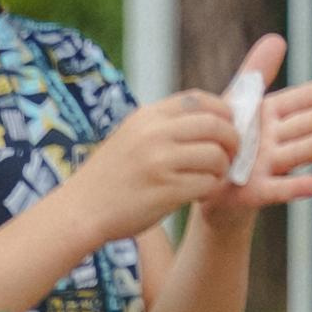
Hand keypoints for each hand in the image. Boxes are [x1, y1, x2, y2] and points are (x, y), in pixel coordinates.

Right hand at [73, 89, 240, 244]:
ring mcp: (160, 162)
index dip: (223, 112)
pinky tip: (200, 193)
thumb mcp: (130, 136)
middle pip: (216, 125)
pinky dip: (211, 189)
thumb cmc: (108, 178)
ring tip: (211, 177)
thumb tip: (208, 116)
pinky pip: (207, 183)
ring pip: (216, 155)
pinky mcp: (166, 190)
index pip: (199, 100)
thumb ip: (163, 125)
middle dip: (232, 140)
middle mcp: (154, 134)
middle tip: (230, 155)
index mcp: (147, 116)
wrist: (79, 211)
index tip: (226, 127)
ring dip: (222, 168)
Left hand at [197, 35, 311, 220]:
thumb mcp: (238, 103)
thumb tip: (277, 39)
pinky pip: (277, 189)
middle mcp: (274, 140)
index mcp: (271, 117)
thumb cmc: (227, 138)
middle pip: (302, 125)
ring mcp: (267, 166)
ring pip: (297, 152)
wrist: (206, 182)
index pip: (299, 100)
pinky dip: (295, 187)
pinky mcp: (256, 192)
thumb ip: (256, 74)